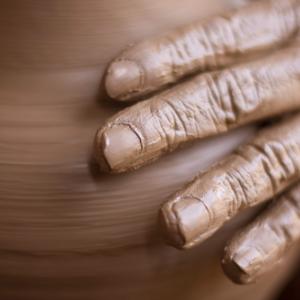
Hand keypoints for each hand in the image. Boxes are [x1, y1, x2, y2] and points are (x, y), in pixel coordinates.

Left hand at [94, 0, 299, 283]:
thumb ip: (220, 55)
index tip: (111, 84)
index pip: (221, 40)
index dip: (167, 59)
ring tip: (175, 227)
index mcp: (281, 32)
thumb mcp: (259, 45)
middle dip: (170, 125)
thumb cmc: (276, 64)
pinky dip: (271, 237)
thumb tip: (134, 72)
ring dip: (218, 194)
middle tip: (110, 152)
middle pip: (233, 97)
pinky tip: (234, 265)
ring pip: (268, 162)